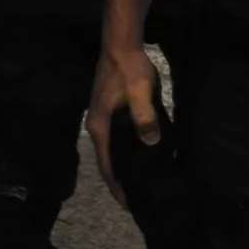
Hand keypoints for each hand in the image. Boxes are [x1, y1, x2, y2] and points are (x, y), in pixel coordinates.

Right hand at [86, 39, 161, 206]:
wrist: (121, 43)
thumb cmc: (128, 68)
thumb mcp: (140, 92)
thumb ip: (145, 117)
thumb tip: (151, 143)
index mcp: (100, 126)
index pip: (106, 166)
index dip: (117, 187)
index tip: (129, 205)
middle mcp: (98, 126)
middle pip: (107, 162)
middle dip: (121, 182)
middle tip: (140, 199)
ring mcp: (103, 118)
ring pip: (112, 151)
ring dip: (124, 167)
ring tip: (142, 182)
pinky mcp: (111, 111)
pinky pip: (118, 139)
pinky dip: (127, 151)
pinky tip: (143, 155)